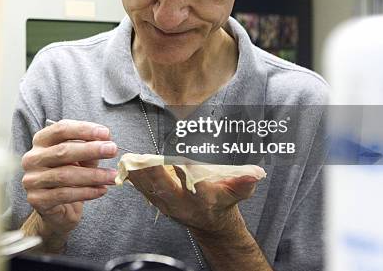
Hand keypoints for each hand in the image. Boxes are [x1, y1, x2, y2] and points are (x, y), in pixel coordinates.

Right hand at [21, 119, 117, 238]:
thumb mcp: (80, 158)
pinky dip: (87, 192)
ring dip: (93, 175)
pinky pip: (65, 194)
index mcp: (41, 141)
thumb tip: (106, 141)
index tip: (106, 133)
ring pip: (65, 175)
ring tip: (113, 176)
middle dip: (91, 150)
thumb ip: (89, 148)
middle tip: (112, 150)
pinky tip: (102, 190)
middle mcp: (32, 158)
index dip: (84, 130)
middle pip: (63, 151)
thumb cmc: (69, 176)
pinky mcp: (37, 199)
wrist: (58, 209)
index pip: (61, 129)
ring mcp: (32, 179)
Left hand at [127, 165, 259, 236]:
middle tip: (145, 158)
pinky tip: (127, 166)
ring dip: (140, 175)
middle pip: (166, 188)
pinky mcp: (158, 203)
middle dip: (155, 173)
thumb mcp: (237, 193)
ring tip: (130, 159)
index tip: (181, 160)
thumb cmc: (222, 202)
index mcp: (204, 198)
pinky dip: (134, 178)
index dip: (188, 172)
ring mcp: (168, 204)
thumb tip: (255, 173)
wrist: (210, 223)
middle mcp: (184, 203)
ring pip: (151, 189)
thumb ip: (244, 182)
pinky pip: (143, 190)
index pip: (195, 184)